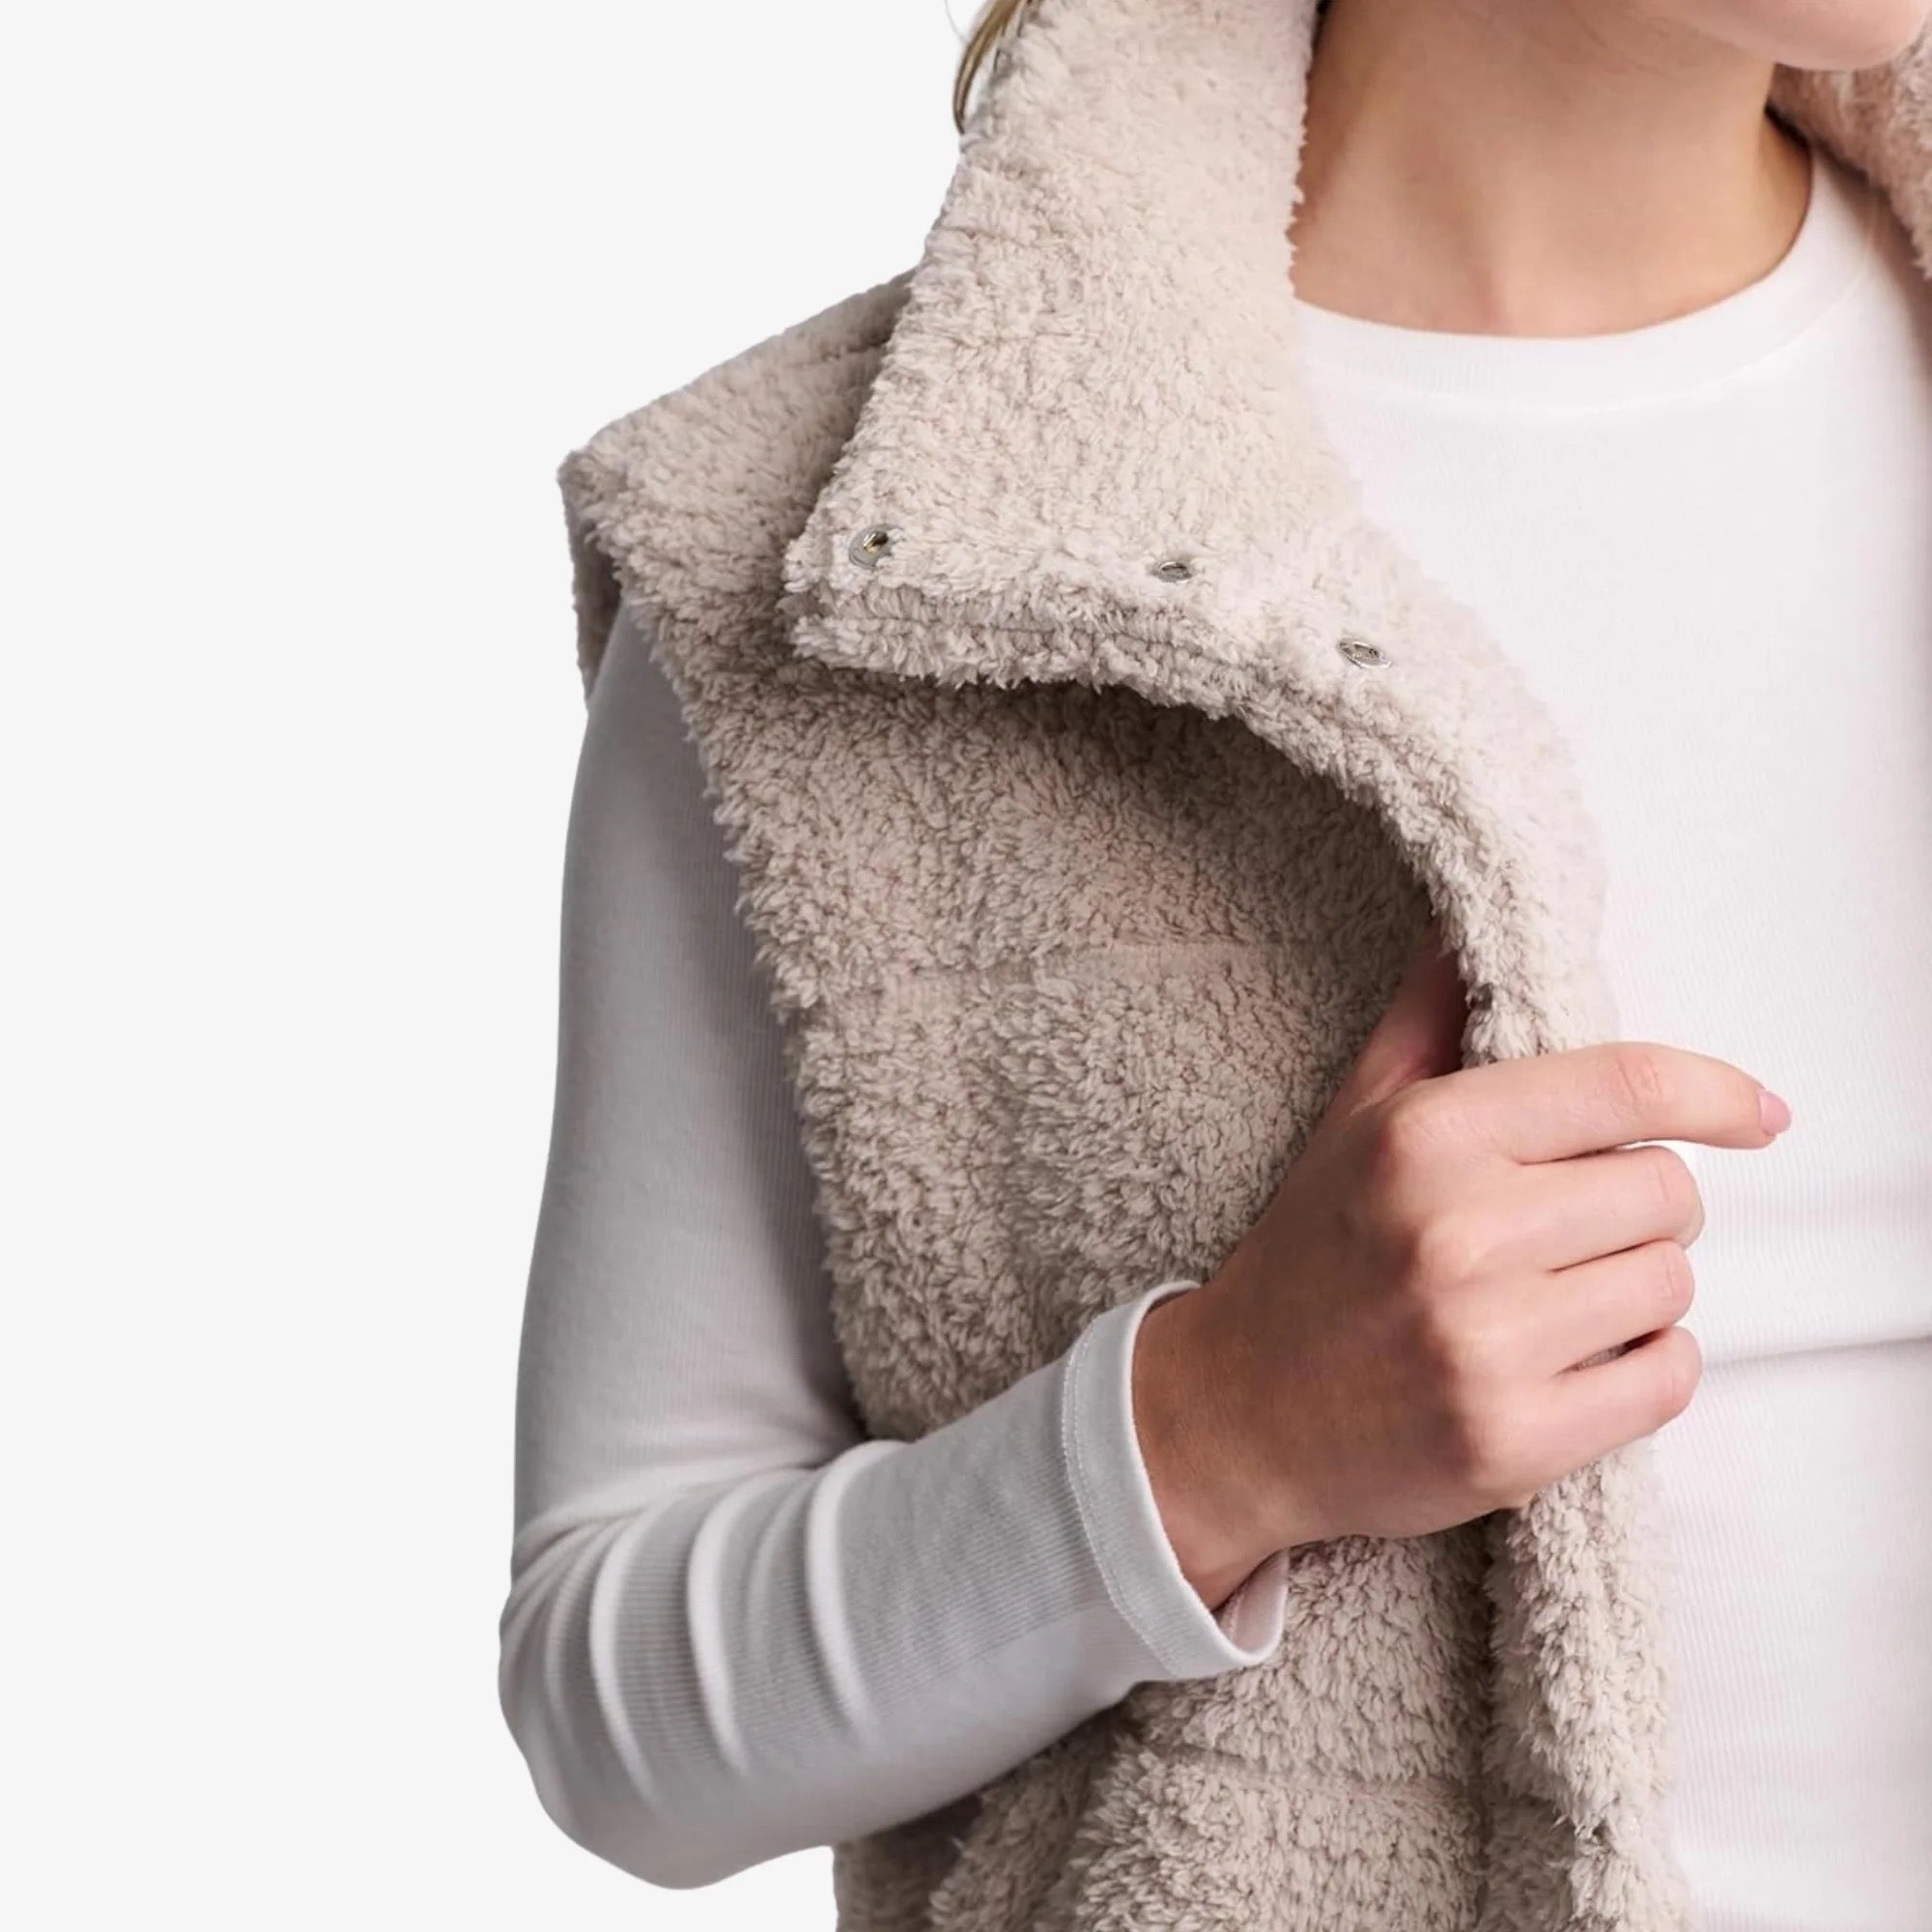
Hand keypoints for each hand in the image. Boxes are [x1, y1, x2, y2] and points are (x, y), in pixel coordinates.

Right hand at [1132, 918, 1791, 1609]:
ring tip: (1560, 1297)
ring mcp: (1488, 1345)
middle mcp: (1458, 1233)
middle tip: (1572, 1228)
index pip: (1623, 1087)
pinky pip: (1668, 1379)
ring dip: (1638, 1289)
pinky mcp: (1516, 1442)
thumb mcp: (1352, 1122)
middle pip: (1667, 1193)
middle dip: (1640, 1207)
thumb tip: (1470, 925)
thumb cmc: (1309, 1259)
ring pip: (1673, 1286)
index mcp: (1425, 1139)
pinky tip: (1577, 1359)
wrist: (1236, 1414)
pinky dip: (1646, 1367)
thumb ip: (1427, 1021)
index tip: (1757, 1112)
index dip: (1713, 1091)